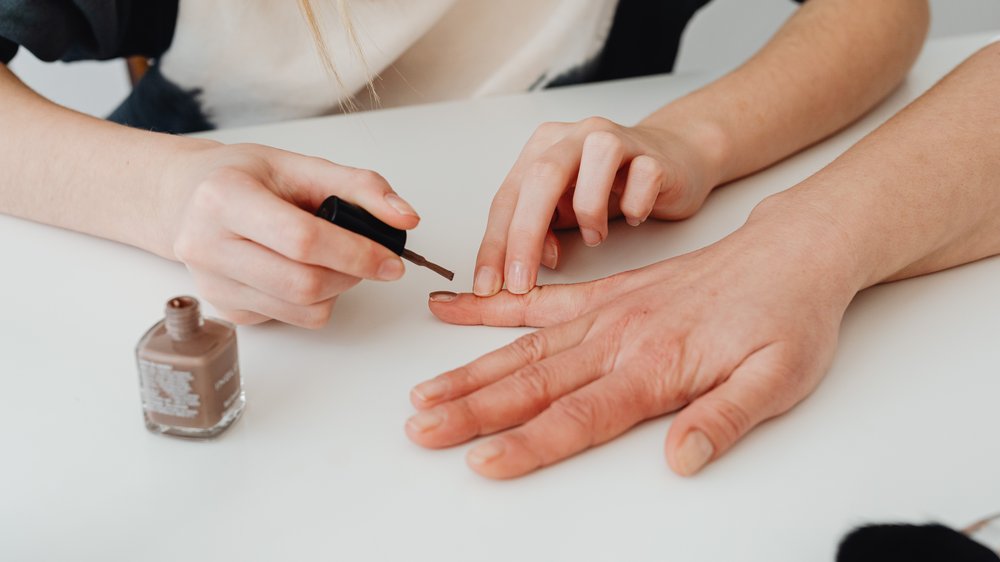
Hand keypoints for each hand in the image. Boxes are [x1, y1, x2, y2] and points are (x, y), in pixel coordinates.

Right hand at [162, 143, 419, 326]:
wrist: (185, 198)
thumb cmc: (242, 177)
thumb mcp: (299, 165)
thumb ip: (358, 186)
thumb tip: (405, 217)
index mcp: (224, 197)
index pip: (302, 239)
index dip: (356, 253)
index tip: (391, 260)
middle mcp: (207, 244)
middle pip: (303, 283)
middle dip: (351, 275)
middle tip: (370, 260)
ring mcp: (213, 283)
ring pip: (301, 309)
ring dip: (337, 289)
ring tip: (335, 260)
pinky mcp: (225, 309)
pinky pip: (290, 319)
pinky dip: (314, 301)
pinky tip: (302, 270)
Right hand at [409, 217, 858, 477]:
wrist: (791, 253)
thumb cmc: (787, 318)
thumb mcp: (778, 379)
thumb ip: (724, 418)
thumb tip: (680, 458)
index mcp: (655, 364)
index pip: (577, 415)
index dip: (525, 443)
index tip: (479, 461)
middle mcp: (618, 337)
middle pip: (532, 382)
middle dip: (472, 410)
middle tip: (421, 429)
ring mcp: (605, 312)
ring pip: (522, 346)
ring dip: (469, 372)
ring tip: (424, 395)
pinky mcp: (604, 294)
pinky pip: (539, 302)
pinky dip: (492, 308)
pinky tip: (454, 311)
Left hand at [473, 116, 722, 296]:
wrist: (673, 159)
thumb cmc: (612, 186)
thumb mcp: (565, 211)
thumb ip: (542, 231)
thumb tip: (532, 261)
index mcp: (543, 148)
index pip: (508, 197)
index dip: (494, 244)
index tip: (487, 285)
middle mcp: (575, 137)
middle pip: (540, 179)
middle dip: (525, 237)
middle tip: (521, 282)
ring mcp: (617, 139)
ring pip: (593, 169)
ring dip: (589, 214)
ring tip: (595, 236)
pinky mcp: (654, 154)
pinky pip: (643, 179)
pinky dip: (635, 207)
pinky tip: (634, 216)